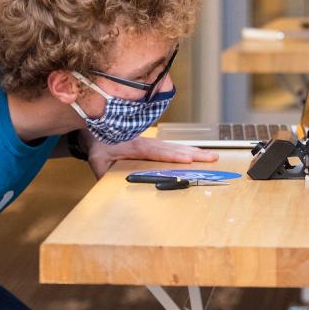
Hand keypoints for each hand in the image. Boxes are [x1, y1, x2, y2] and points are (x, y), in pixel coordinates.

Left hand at [86, 136, 218, 178]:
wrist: (95, 125)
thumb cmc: (97, 143)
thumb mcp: (96, 159)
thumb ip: (102, 172)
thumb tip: (105, 184)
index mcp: (138, 147)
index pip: (160, 153)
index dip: (175, 156)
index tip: (189, 159)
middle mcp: (149, 142)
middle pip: (176, 148)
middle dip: (195, 154)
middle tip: (213, 158)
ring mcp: (152, 142)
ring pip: (177, 146)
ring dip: (194, 151)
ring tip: (211, 156)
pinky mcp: (152, 143)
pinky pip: (172, 147)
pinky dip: (186, 150)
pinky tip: (196, 154)